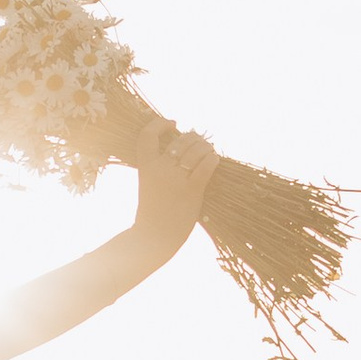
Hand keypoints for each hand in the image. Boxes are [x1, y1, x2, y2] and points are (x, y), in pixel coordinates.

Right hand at [129, 124, 218, 265]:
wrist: (155, 236)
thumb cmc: (153, 211)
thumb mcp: (149, 183)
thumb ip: (159, 166)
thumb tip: (183, 146)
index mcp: (145, 166)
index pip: (148, 135)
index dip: (160, 123)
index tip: (173, 123)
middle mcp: (160, 169)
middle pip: (180, 140)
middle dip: (193, 137)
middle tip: (200, 142)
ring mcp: (176, 179)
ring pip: (196, 150)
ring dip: (206, 147)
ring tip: (209, 150)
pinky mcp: (192, 190)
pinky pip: (207, 166)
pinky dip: (213, 159)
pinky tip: (214, 160)